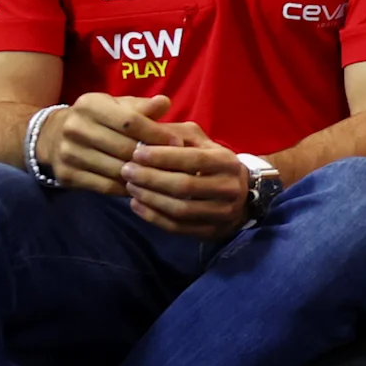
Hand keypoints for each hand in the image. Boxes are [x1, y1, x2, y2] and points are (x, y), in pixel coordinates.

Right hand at [39, 92, 173, 197]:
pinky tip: (143, 187)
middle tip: (176, 165)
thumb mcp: (116, 107)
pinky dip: (128, 189)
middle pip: (125, 148)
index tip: (178, 143)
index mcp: (89, 105)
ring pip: (117, 170)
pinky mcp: (67, 175)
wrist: (52, 136)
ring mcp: (68, 153)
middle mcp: (75, 128)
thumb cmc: (98, 119)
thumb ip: (142, 107)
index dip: (157, 133)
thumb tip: (165, 102)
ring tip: (164, 177)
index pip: (130, 121)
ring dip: (143, 176)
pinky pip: (106, 186)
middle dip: (153, 157)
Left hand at [118, 119, 254, 238]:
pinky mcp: (212, 231)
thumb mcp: (198, 140)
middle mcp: (230, 188)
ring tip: (130, 187)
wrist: (238, 192)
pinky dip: (153, 217)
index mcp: (227, 162)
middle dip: (151, 178)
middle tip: (127, 171)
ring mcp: (222, 213)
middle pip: (185, 186)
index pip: (194, 159)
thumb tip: (145, 136)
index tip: (136, 154)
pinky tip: (137, 205)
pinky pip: (178, 227)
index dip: (163, 157)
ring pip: (180, 210)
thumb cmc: (208, 161)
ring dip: (150, 199)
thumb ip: (174, 134)